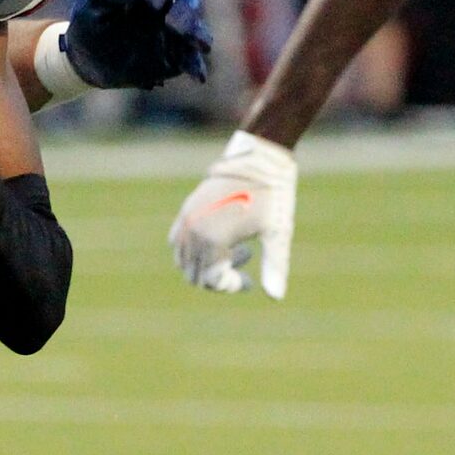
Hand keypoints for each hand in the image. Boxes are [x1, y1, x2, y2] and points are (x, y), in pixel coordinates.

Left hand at [66, 0, 210, 90]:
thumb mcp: (90, 4)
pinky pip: (191, 59)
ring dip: (197, 33)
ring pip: (197, 27)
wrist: (85, 60)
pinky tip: (197, 76)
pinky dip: (196, 66)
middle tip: (169, 24)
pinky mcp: (174, 57)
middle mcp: (168, 5)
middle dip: (184, 9)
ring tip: (195, 43)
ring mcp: (174, 32)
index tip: (147, 1)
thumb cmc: (89, 23)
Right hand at [168, 130, 297, 296]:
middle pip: (195, 275)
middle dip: (219, 276)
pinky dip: (193, 251)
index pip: (212, 281)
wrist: (260, 157)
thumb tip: (276, 297)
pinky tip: (218, 239)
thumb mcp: (278, 233)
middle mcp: (193, 233)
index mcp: (213, 241)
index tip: (251, 282)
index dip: (232, 286)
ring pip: (183, 261)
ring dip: (205, 264)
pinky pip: (176, 243)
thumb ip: (274, 267)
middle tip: (247, 258)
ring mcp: (186, 221)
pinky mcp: (186, 210)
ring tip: (235, 249)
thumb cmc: (273, 196)